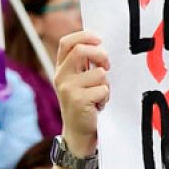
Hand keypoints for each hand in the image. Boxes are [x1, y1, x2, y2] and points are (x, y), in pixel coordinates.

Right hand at [54, 31, 111, 155]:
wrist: (78, 133)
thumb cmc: (85, 103)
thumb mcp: (80, 80)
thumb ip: (84, 64)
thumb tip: (99, 43)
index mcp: (61, 68)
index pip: (66, 42)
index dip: (84, 36)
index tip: (99, 39)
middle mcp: (61, 76)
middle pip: (82, 51)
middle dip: (101, 55)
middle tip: (107, 66)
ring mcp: (68, 89)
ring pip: (99, 73)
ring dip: (106, 84)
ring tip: (100, 96)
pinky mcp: (78, 101)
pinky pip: (103, 90)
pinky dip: (106, 97)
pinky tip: (99, 106)